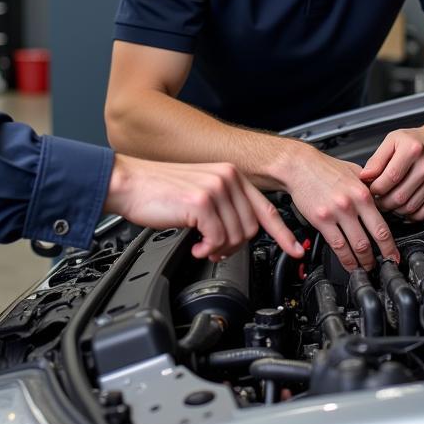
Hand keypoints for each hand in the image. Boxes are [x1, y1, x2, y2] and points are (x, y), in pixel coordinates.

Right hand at [105, 155, 303, 260]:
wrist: (128, 183)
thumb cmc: (157, 191)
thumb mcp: (199, 193)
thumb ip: (223, 206)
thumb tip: (237, 235)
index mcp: (229, 173)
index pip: (265, 207)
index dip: (282, 232)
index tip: (294, 250)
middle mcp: (227, 177)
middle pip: (251, 228)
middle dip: (234, 247)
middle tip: (214, 250)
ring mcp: (216, 188)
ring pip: (236, 236)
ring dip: (218, 249)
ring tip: (201, 246)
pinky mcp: (202, 201)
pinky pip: (218, 239)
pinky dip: (207, 249)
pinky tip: (194, 245)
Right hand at [283, 145, 398, 270]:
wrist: (299, 165)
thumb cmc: (324, 168)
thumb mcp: (354, 172)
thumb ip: (369, 188)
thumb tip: (381, 203)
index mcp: (362, 193)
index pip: (383, 225)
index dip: (391, 245)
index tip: (394, 254)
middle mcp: (351, 204)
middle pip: (372, 238)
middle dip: (382, 256)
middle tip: (385, 265)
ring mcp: (335, 213)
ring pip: (356, 246)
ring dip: (363, 262)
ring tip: (367, 268)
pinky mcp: (321, 220)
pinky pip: (337, 245)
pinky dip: (346, 259)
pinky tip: (349, 264)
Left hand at [359, 126, 423, 219]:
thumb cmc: (416, 140)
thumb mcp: (392, 140)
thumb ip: (376, 159)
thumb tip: (365, 176)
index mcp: (412, 150)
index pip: (390, 178)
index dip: (375, 188)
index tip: (370, 189)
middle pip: (399, 196)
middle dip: (382, 202)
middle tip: (376, 199)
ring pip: (410, 207)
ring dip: (394, 210)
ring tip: (387, 202)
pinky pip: (423, 213)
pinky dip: (409, 215)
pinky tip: (402, 208)